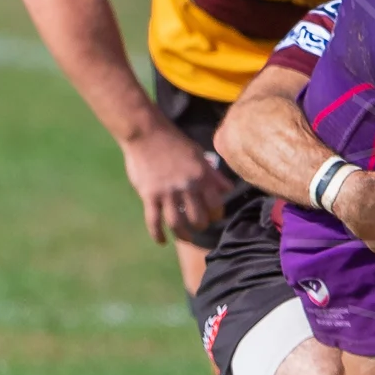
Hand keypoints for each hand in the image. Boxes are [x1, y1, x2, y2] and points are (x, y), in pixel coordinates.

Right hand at [123, 119, 232, 244]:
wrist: (146, 132)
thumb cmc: (174, 141)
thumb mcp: (199, 155)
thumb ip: (213, 174)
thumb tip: (229, 189)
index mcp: (202, 176)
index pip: (216, 204)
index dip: (217, 214)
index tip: (215, 217)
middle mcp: (187, 187)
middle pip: (198, 217)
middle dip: (201, 226)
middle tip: (200, 227)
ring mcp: (167, 193)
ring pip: (177, 223)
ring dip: (183, 235)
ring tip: (187, 239)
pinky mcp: (149, 195)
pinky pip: (154, 220)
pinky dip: (158, 234)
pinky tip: (162, 242)